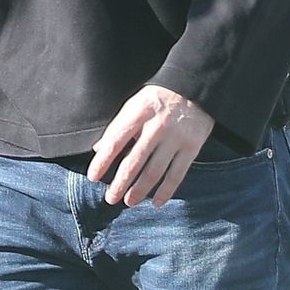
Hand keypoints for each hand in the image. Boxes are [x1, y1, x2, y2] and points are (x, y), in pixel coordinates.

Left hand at [86, 86, 213, 206]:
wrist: (195, 87)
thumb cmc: (158, 99)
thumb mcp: (135, 104)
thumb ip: (118, 126)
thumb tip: (98, 150)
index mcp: (140, 112)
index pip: (116, 140)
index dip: (103, 160)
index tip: (93, 177)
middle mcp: (158, 126)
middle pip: (135, 160)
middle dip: (120, 183)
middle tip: (110, 198)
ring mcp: (176, 137)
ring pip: (155, 171)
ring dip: (140, 190)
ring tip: (129, 202)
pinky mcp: (192, 147)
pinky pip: (177, 174)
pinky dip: (166, 191)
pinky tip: (156, 202)